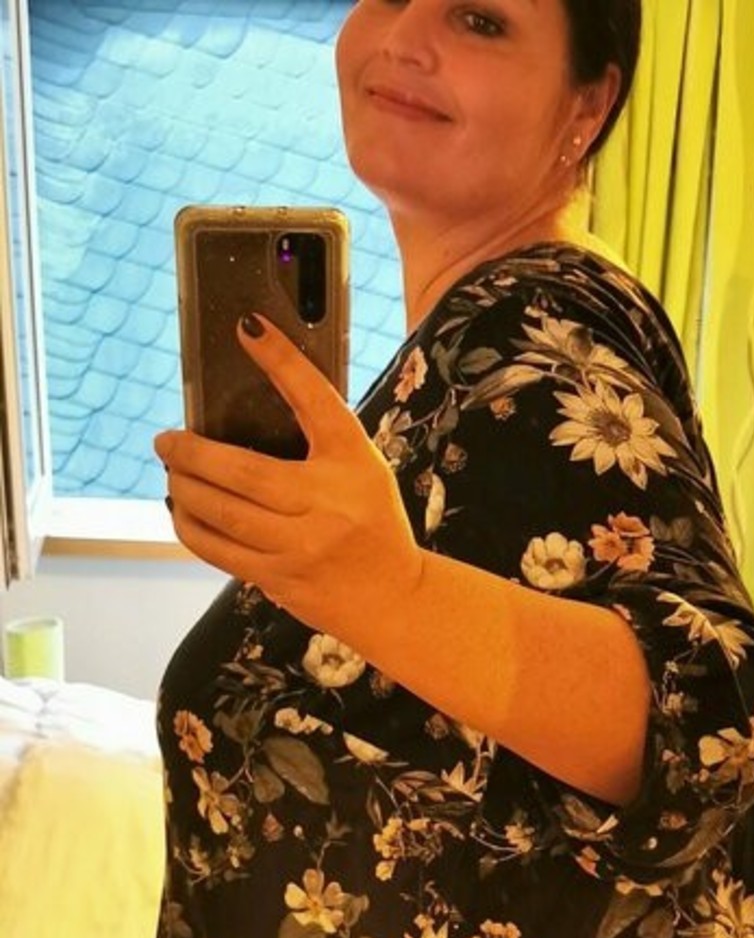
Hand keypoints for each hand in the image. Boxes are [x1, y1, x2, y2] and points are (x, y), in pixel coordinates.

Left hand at [153, 316, 421, 641]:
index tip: (247, 327)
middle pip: (241, 472)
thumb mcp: (361, 466)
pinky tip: (182, 510)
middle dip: (191, 452)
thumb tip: (249, 394)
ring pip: (220, 514)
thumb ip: (317, 434)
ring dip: (183, 488)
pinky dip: (190, 526)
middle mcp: (325, 505)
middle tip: (166, 440)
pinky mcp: (278, 580)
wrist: (393, 599)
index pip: (314, 400)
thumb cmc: (374, 523)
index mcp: (351, 464)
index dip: (280, 360)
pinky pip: (218, 551)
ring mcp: (298, 548)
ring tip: (172, 471)